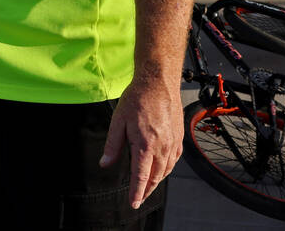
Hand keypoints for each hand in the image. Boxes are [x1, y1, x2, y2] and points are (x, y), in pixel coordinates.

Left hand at [99, 75, 183, 209]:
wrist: (158, 81)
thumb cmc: (138, 98)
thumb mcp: (118, 121)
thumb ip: (112, 146)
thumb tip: (105, 164)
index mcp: (145, 145)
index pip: (141, 177)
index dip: (136, 193)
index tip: (133, 203)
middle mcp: (162, 147)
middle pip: (155, 177)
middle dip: (146, 190)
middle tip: (138, 199)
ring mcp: (173, 142)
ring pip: (166, 170)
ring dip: (157, 181)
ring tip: (148, 187)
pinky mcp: (179, 136)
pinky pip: (174, 159)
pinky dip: (167, 169)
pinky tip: (162, 169)